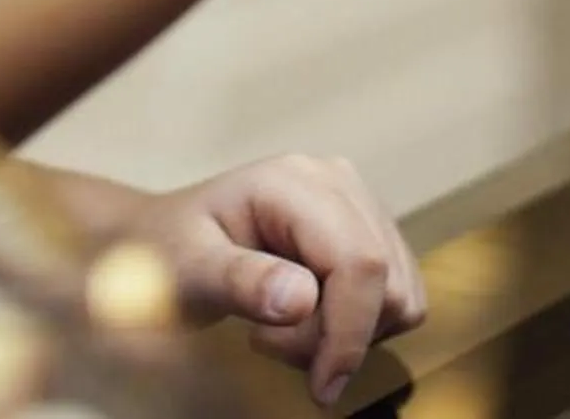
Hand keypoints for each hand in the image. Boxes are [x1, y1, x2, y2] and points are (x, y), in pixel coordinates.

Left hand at [126, 153, 427, 405]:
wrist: (170, 240)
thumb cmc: (171, 253)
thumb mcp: (188, 270)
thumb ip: (240, 281)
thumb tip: (301, 300)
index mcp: (294, 181)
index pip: (359, 261)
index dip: (349, 333)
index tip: (320, 388)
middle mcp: (338, 183)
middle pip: (385, 282)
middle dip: (336, 338)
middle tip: (267, 343)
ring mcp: (359, 205)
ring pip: (399, 295)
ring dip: (347, 336)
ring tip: (281, 330)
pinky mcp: (370, 233)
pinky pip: (397, 298)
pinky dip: (360, 328)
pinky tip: (308, 322)